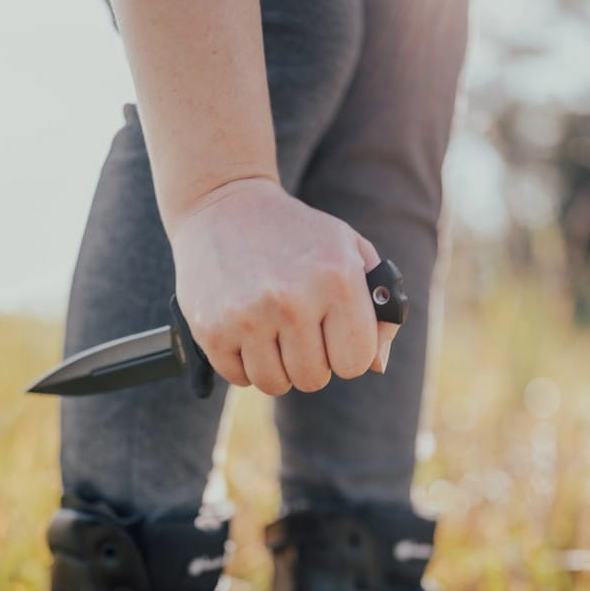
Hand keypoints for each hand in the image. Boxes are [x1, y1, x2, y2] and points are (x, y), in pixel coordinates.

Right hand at [169, 178, 397, 395]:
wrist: (223, 206)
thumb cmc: (297, 236)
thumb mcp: (350, 252)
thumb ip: (378, 312)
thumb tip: (377, 366)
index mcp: (337, 279)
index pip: (356, 362)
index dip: (347, 354)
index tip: (333, 335)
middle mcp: (292, 299)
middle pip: (313, 379)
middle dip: (310, 361)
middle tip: (298, 329)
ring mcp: (248, 315)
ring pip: (275, 384)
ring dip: (276, 367)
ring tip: (271, 331)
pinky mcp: (211, 329)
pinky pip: (238, 378)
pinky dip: (243, 364)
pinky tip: (244, 330)